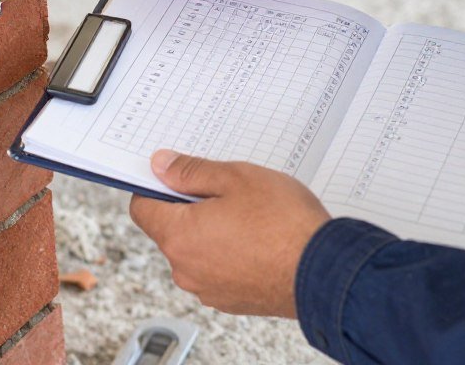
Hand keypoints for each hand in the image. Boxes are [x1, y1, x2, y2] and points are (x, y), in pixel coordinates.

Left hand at [129, 150, 330, 317]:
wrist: (323, 272)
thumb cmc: (283, 223)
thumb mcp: (235, 178)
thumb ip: (191, 171)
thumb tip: (160, 165)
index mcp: (178, 235)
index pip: (142, 207)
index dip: (155, 186)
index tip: (175, 174)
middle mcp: (185, 268)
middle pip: (170, 228)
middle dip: (191, 206)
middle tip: (227, 190)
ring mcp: (208, 288)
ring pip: (196, 249)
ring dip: (212, 230)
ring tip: (250, 215)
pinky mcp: (231, 300)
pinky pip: (218, 268)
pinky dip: (229, 252)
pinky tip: (258, 239)